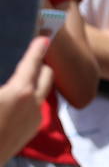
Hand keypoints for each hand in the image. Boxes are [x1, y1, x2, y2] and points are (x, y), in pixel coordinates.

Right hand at [0, 37, 52, 159]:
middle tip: (34, 56)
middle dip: (41, 64)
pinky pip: (34, 108)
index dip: (37, 48)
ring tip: (24, 76)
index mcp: (20, 91)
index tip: (44, 37)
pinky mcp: (31, 130)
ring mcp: (34, 118)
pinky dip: (29, 98)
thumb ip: (3, 82)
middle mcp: (33, 104)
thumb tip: (11, 82)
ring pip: (41, 93)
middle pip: (46, 76)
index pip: (32, 63)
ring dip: (36, 82)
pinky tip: (16, 100)